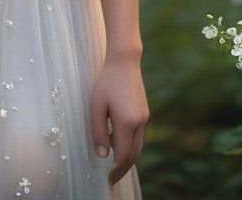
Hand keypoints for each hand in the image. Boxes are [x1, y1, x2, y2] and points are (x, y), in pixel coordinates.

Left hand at [89, 54, 149, 186]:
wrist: (124, 62)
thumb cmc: (106, 82)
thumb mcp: (96, 106)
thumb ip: (98, 132)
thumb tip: (103, 155)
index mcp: (126, 122)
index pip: (123, 155)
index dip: (116, 169)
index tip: (108, 179)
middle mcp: (139, 122)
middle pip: (134, 155)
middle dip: (123, 169)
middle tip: (112, 178)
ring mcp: (144, 118)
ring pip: (138, 146)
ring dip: (127, 158)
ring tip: (114, 165)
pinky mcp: (145, 113)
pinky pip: (138, 136)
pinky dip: (130, 145)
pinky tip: (117, 143)